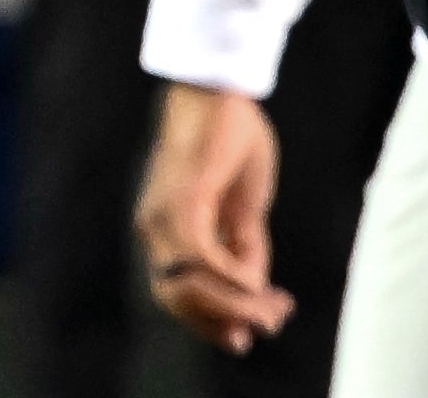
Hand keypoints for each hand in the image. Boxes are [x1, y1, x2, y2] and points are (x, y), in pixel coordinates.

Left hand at [136, 83, 291, 353]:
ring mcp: (162, 214)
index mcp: (165, 229)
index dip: (209, 323)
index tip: (245, 339)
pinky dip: (231, 275)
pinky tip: (255, 278)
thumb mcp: (245, 205)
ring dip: (236, 304)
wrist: (221, 88)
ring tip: (274, 305)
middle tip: (271, 322)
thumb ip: (243, 243)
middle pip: (176, 300)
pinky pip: (201, 256)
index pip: (175, 294)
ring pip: (190, 285)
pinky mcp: (182, 199)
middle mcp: (153, 226)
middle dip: (226, 320)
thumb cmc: (230, 137)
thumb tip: (252, 287)